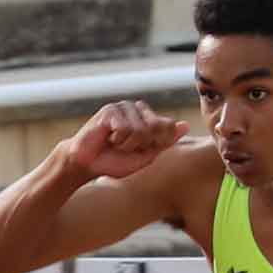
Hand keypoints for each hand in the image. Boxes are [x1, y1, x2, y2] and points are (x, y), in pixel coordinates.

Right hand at [62, 98, 192, 179]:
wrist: (86, 165)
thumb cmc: (115, 162)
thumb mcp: (147, 156)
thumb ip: (166, 141)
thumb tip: (186, 125)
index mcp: (148, 118)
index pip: (168, 125)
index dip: (157, 143)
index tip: (140, 150)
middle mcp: (137, 109)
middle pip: (157, 127)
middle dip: (143, 144)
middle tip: (125, 148)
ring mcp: (124, 107)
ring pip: (141, 130)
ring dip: (128, 144)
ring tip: (115, 144)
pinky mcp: (110, 111)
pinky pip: (126, 129)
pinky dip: (118, 140)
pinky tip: (108, 139)